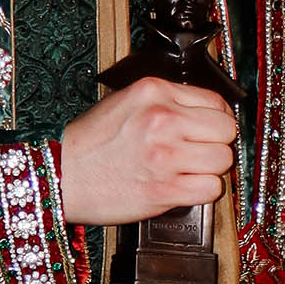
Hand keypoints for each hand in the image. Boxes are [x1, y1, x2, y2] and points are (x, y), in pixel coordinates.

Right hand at [58, 78, 236, 224]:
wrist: (59, 176)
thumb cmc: (89, 144)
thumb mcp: (126, 102)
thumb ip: (166, 102)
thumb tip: (205, 114)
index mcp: (154, 92)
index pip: (216, 102)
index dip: (214, 120)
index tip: (206, 131)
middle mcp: (162, 119)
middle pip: (226, 131)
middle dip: (215, 144)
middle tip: (197, 152)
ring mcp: (165, 155)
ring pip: (222, 160)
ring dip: (210, 169)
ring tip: (186, 171)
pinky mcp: (165, 189)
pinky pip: (211, 189)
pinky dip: (202, 191)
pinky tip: (183, 187)